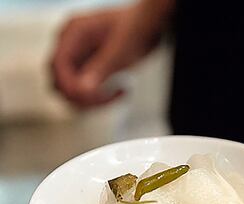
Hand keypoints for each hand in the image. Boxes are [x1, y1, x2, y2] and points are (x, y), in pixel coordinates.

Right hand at [51, 2, 168, 106]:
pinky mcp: (86, 68)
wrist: (148, 26)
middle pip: (61, 81)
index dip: (70, 86)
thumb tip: (81, 90)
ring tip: (117, 94)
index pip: (58, 65)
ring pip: (71, 90)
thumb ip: (100, 69)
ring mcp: (77, 57)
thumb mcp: (120, 51)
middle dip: (82, 96)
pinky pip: (84, 91)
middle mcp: (71, 45)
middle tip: (108, 98)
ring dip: (91, 100)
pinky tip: (117, 92)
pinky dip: (98, 98)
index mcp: (74, 32)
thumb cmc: (136, 30)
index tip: (89, 97)